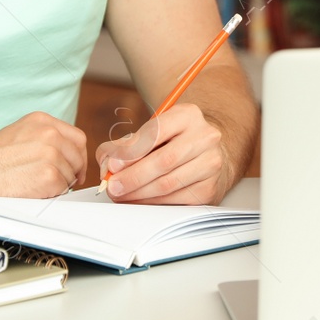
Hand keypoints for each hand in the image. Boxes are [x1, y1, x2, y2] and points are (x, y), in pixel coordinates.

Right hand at [0, 111, 87, 197]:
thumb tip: (67, 153)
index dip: (78, 155)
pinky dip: (51, 193)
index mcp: (42, 120)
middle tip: (59, 181)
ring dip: (59, 183)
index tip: (75, 166)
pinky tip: (33, 190)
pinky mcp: (49, 175)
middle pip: (77, 156)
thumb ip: (45, 137)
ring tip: (34, 183)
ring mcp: (51, 154)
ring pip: (71, 174)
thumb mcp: (20, 133)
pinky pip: (62, 189)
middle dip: (72, 171)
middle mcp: (49, 133)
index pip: (77, 137)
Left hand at [97, 102, 229, 204]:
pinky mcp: (210, 189)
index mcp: (188, 115)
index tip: (113, 166)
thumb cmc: (172, 142)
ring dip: (139, 193)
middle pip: (164, 161)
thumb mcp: (150, 132)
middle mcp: (205, 137)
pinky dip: (152, 203)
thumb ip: (123, 145)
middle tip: (113, 186)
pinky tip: (139, 200)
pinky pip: (175, 200)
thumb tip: (108, 165)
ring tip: (121, 194)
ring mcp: (211, 164)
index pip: (157, 132)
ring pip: (168, 184)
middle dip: (133, 177)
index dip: (132, 152)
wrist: (204, 154)